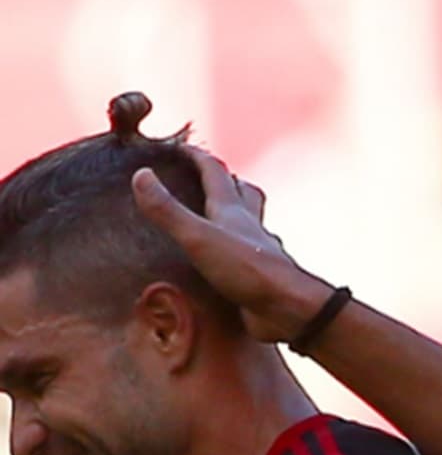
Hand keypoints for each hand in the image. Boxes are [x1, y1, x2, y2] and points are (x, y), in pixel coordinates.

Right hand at [132, 147, 329, 342]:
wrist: (286, 307)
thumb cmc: (247, 269)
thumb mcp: (199, 238)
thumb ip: (169, 211)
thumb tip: (142, 174)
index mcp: (232, 209)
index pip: (215, 172)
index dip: (197, 156)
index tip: (178, 147)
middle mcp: (247, 224)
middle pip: (239, 191)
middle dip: (222, 178)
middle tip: (203, 174)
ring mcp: (255, 248)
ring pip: (247, 218)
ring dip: (233, 209)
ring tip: (214, 210)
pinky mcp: (256, 272)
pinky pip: (244, 250)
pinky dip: (233, 244)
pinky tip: (224, 255)